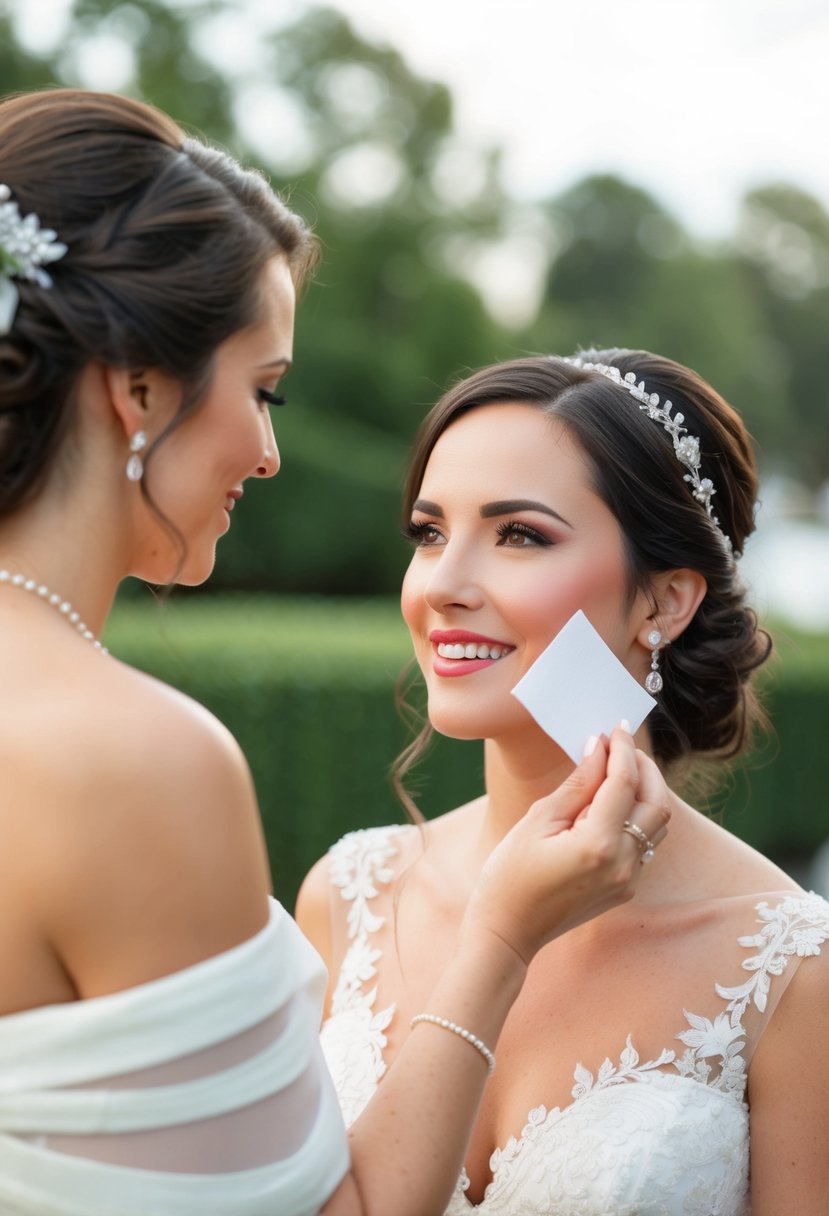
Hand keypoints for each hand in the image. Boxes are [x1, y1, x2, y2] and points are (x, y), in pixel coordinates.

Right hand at [462, 725, 670, 965]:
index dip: (621, 750)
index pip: (624, 782)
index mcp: (599, 844)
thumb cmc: (509, 874)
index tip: (615, 728)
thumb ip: (576, 784)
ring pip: (657, 824)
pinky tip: (610, 804)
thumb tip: (598, 749)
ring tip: (616, 770)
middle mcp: (623, 864)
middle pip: (657, 802)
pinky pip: (644, 843)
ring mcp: (628, 880)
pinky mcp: (625, 888)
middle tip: (620, 745)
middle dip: (644, 767)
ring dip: (645, 791)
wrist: (507, 931)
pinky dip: (636, 816)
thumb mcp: (537, 821)